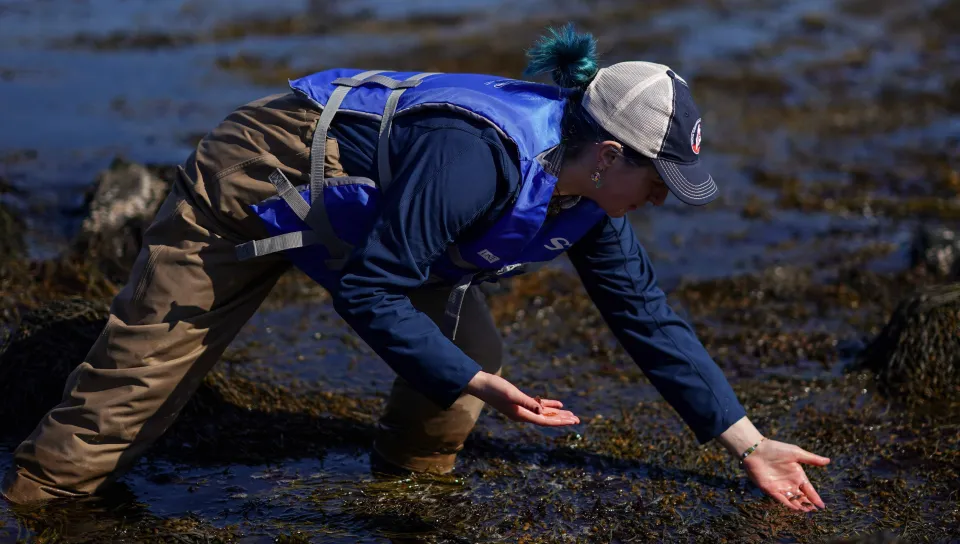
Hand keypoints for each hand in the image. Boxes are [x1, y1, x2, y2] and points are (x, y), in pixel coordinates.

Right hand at [464, 371, 580, 425]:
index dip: (560, 421)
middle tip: (578, 420)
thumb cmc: (494, 389)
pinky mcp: (519, 401)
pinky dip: (548, 405)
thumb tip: (542, 411)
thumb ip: (527, 402)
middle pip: (547, 419)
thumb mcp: (512, 394)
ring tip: (571, 415)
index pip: (545, 420)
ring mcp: (521, 408)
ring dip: (557, 414)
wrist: (480, 384)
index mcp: (522, 415)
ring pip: (544, 413)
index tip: (573, 421)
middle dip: (562, 419)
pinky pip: (538, 405)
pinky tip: (558, 404)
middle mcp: (523, 414)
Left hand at [742, 439, 829, 511]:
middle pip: (801, 497)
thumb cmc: (776, 449)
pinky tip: (795, 509)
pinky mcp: (770, 489)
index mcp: (797, 475)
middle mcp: (790, 483)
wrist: (756, 450)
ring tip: (807, 511)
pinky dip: (788, 504)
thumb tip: (828, 461)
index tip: (822, 506)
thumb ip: (811, 459)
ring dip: (799, 506)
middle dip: (808, 504)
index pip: (809, 489)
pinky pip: (781, 499)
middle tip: (815, 511)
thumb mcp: (796, 453)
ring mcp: (780, 487)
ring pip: (792, 500)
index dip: (815, 497)